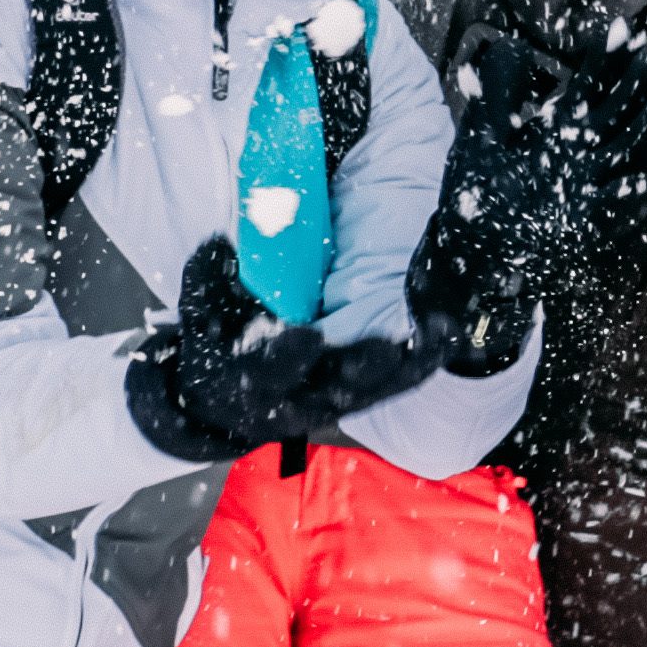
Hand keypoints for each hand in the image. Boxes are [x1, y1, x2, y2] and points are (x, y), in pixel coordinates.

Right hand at [124, 235, 428, 462]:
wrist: (221, 404)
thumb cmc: (215, 345)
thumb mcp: (201, 312)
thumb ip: (207, 278)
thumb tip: (217, 242)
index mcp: (250, 379)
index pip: (269, 368)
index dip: (286, 355)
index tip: (306, 335)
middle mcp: (294, 399)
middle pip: (333, 386)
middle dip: (362, 365)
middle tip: (390, 345)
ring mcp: (328, 402)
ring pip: (372, 390)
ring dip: (406, 366)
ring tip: (438, 337)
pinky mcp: (353, 400)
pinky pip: (390, 388)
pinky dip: (417, 367)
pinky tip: (445, 343)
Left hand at [409, 32, 646, 372]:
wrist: (471, 254)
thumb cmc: (477, 194)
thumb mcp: (480, 136)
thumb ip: (496, 93)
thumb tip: (509, 45)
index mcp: (558, 127)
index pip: (589, 84)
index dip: (605, 59)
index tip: (621, 32)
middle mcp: (582, 153)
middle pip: (618, 110)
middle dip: (638, 84)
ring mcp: (591, 186)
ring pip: (629, 153)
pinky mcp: (590, 223)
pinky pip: (618, 208)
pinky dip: (631, 196)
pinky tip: (644, 180)